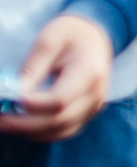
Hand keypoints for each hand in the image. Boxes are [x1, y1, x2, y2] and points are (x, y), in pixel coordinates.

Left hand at [0, 14, 113, 142]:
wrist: (96, 37)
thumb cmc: (71, 34)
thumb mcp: (49, 40)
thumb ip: (32, 68)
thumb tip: (14, 93)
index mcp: (90, 73)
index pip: (60, 100)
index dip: (32, 104)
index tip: (9, 99)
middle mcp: (96, 95)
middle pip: (58, 120)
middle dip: (22, 123)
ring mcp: (93, 108)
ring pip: (58, 131)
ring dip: (28, 131)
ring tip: (5, 120)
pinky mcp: (86, 115)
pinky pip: (61, 132)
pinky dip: (39, 132)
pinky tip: (22, 122)